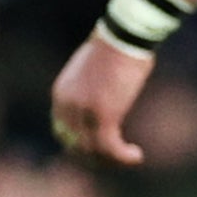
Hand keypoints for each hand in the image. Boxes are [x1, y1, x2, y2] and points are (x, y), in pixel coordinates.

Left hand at [48, 34, 152, 165]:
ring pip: (93, 151)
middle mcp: (67, 106)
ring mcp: (84, 112)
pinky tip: (136, 155)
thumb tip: (98, 101)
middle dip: (96, 157)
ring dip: (112, 159)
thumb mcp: (89, 72)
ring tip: (129, 157)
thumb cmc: (113, 49)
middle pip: (75, 146)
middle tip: (116, 157)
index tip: (99, 149)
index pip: (61, 131)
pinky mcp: (104, 114)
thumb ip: (85, 91)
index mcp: (60, 95)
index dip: (78, 146)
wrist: (122, 36)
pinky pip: (110, 147)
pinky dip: (123, 156)